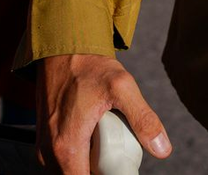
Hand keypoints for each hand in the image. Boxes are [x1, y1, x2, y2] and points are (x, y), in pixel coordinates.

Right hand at [37, 54, 169, 173]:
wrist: (61, 45)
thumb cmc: (87, 64)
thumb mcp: (121, 86)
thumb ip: (143, 119)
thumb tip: (162, 148)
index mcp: (66, 147)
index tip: (120, 169)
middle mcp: (49, 151)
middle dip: (99, 173)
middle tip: (117, 157)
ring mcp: (44, 146)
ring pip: (69, 172)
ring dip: (88, 166)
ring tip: (105, 143)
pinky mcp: (44, 138)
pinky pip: (62, 160)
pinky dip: (79, 157)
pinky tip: (93, 138)